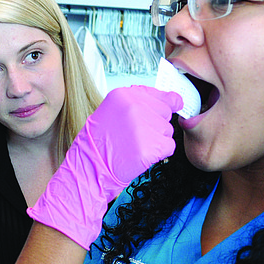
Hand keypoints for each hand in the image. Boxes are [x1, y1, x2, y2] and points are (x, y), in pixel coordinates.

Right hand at [27, 85, 181, 249]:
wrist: (90, 168)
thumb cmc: (99, 142)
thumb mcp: (111, 111)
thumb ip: (139, 102)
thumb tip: (174, 100)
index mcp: (123, 95)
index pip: (162, 95)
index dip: (164, 106)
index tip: (165, 111)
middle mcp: (134, 107)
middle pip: (166, 113)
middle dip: (156, 125)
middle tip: (136, 135)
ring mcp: (142, 127)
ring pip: (167, 130)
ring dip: (156, 140)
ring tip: (135, 145)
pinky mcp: (150, 147)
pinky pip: (169, 146)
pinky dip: (159, 153)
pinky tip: (141, 154)